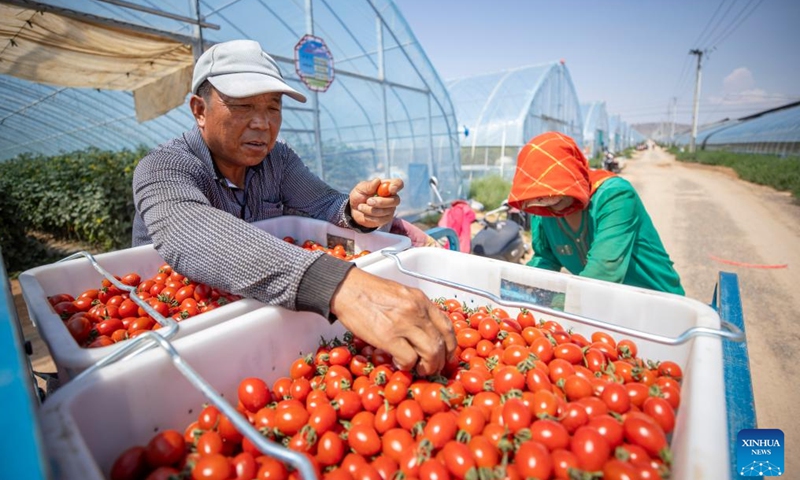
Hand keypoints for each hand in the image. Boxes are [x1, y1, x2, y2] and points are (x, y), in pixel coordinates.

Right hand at [330, 268, 455, 375]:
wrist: (346, 289)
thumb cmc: (370, 291)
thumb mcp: (401, 294)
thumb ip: (415, 309)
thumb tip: (423, 330)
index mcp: (421, 300)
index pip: (447, 326)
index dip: (450, 345)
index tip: (446, 355)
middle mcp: (417, 311)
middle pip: (441, 342)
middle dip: (440, 361)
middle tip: (432, 368)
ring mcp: (404, 323)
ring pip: (431, 352)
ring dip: (428, 367)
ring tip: (419, 370)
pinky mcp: (388, 336)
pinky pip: (409, 358)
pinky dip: (408, 366)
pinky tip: (400, 364)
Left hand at [349, 178, 402, 228]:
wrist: (353, 209)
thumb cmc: (359, 195)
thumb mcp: (361, 188)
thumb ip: (369, 185)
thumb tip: (377, 181)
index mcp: (387, 186)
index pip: (398, 183)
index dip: (397, 186)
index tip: (390, 189)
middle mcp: (392, 197)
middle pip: (395, 200)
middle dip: (381, 202)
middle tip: (368, 201)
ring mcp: (390, 209)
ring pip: (386, 211)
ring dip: (370, 210)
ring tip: (361, 206)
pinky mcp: (386, 219)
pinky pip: (381, 219)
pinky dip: (369, 217)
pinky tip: (364, 213)